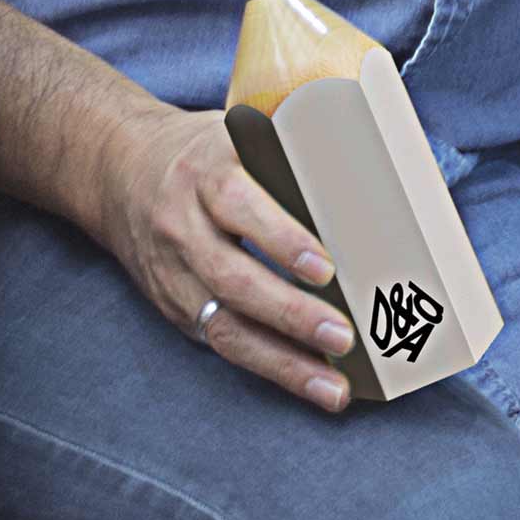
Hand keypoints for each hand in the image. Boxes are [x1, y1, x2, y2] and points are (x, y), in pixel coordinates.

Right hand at [94, 103, 355, 411]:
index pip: (237, 204)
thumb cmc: (207, 151)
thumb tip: (402, 164)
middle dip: (290, 314)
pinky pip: (221, 343)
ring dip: (283, 362)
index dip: (279, 238)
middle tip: (343, 336)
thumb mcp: (240, 131)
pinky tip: (310, 384)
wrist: (117, 168)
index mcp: (205, 171)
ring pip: (224, 325)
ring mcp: (174, 273)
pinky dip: (268, 367)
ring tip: (333, 387)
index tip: (323, 266)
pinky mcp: (175, 306)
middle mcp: (183, 225)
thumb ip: (298, 148)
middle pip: (233, 278)